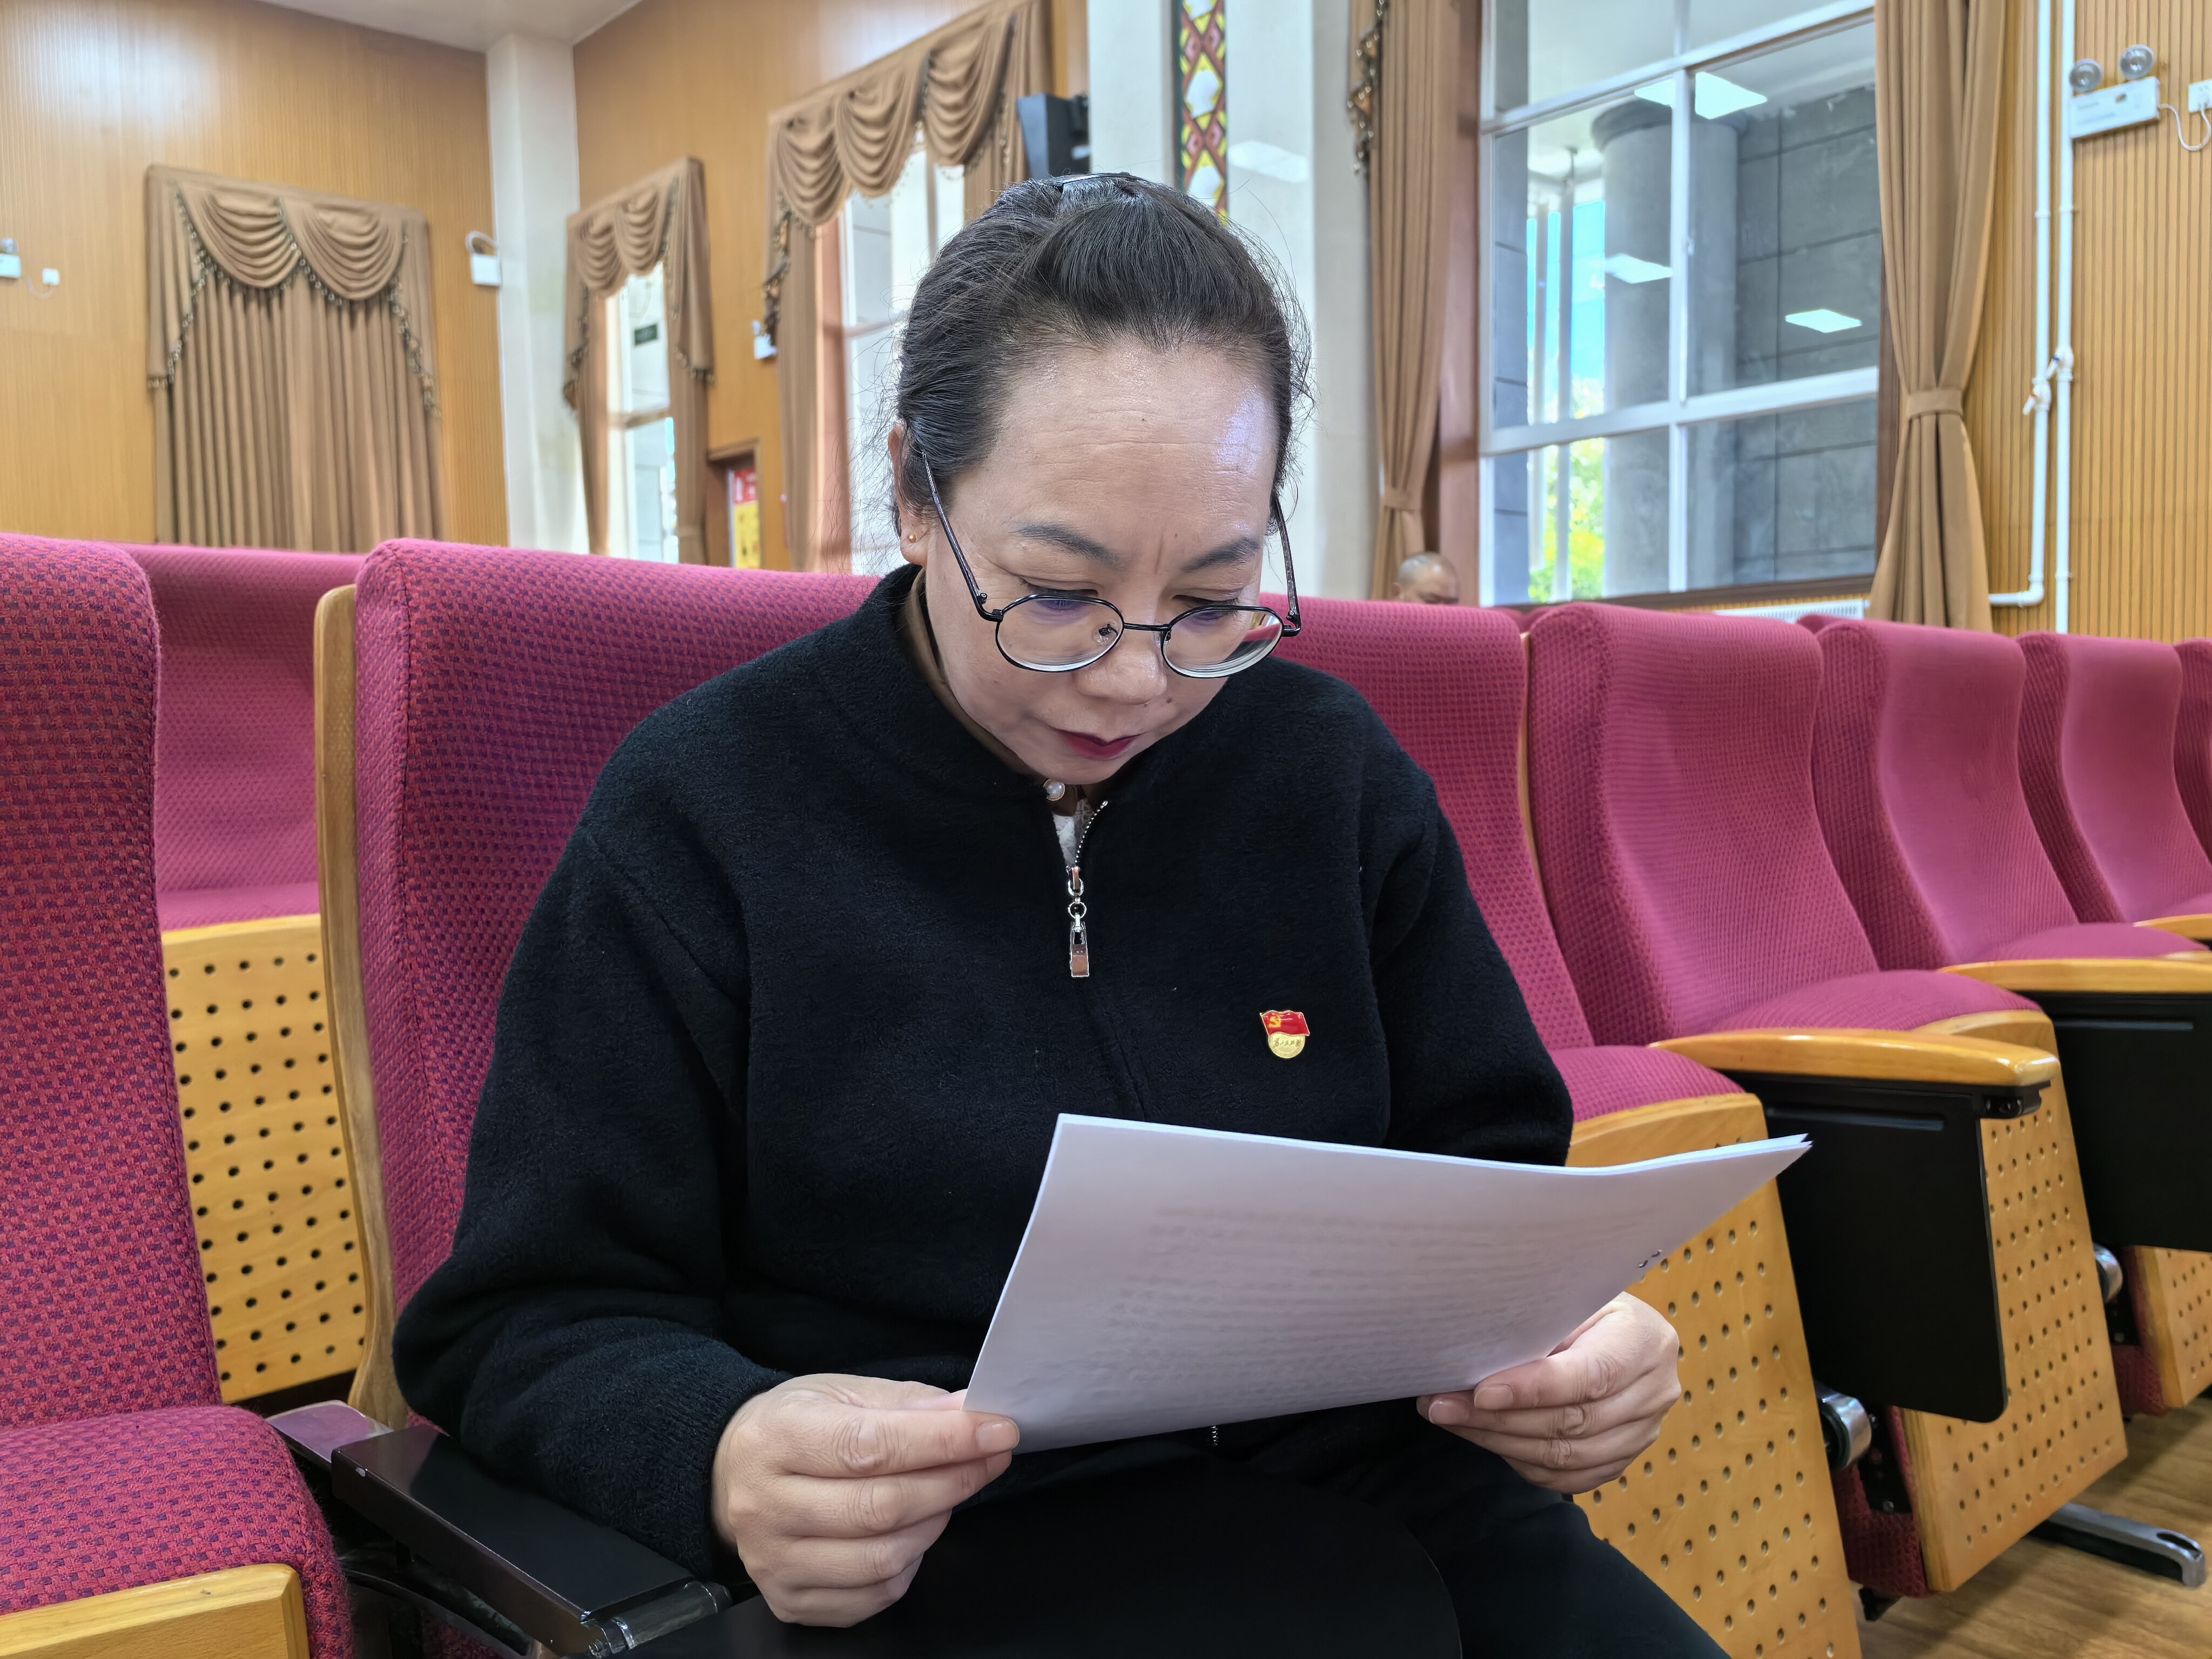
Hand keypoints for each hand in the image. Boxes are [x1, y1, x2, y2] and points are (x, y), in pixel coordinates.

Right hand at [711, 1374, 1018, 1625]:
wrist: (728, 1471)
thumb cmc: (793, 1426)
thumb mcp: (839, 1392)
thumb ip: (905, 1403)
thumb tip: (968, 1413)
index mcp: (776, 1439)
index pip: (871, 1447)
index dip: (943, 1442)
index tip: (995, 1431)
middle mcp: (765, 1506)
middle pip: (880, 1508)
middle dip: (952, 1481)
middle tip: (989, 1458)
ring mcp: (774, 1562)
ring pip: (881, 1559)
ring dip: (935, 1523)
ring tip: (948, 1492)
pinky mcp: (789, 1600)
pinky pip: (872, 1596)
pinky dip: (909, 1565)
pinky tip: (912, 1532)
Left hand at [1417, 1294, 1680, 1493]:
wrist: (1614, 1327)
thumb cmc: (1582, 1303)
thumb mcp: (1568, 1297)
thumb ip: (1537, 1324)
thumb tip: (1477, 1349)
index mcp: (1645, 1340)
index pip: (1591, 1375)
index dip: (1534, 1388)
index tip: (1481, 1391)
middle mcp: (1654, 1391)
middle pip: (1573, 1422)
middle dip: (1499, 1418)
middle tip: (1443, 1405)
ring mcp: (1643, 1432)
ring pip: (1566, 1456)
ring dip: (1500, 1442)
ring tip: (1450, 1419)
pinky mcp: (1622, 1459)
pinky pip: (1568, 1477)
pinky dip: (1521, 1462)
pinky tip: (1484, 1438)